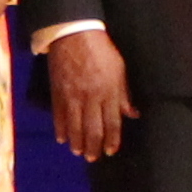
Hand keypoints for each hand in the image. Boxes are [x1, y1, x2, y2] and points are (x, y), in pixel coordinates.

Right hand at [44, 29, 136, 160]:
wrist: (73, 34)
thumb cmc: (101, 50)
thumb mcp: (120, 69)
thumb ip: (124, 94)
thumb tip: (132, 114)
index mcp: (109, 92)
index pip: (112, 123)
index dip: (112, 140)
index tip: (111, 151)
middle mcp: (91, 98)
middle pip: (93, 129)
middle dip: (93, 147)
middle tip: (93, 158)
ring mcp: (73, 96)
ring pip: (75, 126)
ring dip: (77, 142)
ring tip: (78, 152)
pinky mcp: (58, 93)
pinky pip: (59, 116)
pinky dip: (60, 129)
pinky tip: (62, 138)